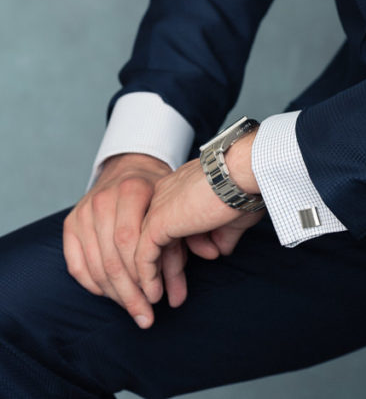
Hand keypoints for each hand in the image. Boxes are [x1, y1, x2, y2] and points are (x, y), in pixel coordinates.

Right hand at [63, 152, 169, 327]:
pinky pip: (77, 266)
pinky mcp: (70, 223)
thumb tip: (177, 300)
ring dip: (115, 295)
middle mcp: (103, 199)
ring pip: (94, 266)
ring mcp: (83, 211)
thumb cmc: (157, 195)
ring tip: (134, 310)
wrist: (131, 168)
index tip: (157, 299)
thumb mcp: (171, 214)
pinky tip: (113, 295)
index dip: (142, 276)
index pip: (130, 241)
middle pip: (112, 259)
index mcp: (131, 189)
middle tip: (145, 316)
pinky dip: (95, 286)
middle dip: (130, 294)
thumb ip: (175, 253)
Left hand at [135, 134, 263, 322]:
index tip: (190, 273)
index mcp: (180, 188)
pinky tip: (153, 295)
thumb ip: (221, 233)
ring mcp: (157, 207)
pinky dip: (147, 277)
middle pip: (156, 239)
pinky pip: (143, 256)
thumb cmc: (244, 188)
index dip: (181, 252)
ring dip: (151, 279)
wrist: (241, 173)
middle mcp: (164, 195)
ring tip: (156, 303)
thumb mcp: (232, 216)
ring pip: (144, 249)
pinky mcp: (156, 222)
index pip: (172, 225)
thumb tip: (219, 250)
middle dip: (163, 270)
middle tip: (169, 298)